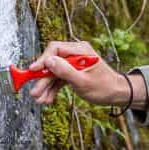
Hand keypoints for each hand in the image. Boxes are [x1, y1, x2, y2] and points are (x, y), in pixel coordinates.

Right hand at [28, 40, 144, 108]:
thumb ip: (65, 71)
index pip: (55, 49)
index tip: (32, 71)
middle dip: (42, 79)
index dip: (42, 60)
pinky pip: (59, 78)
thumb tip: (48, 61)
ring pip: (54, 72)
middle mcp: (76, 53)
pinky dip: (53, 88)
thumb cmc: (104, 87)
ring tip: (40, 100)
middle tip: (34, 92)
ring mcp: (74, 63)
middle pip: (52, 62)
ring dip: (46, 86)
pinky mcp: (73, 71)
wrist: (116, 94)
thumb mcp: (83, 81)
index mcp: (80, 50)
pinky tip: (48, 98)